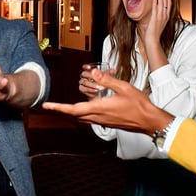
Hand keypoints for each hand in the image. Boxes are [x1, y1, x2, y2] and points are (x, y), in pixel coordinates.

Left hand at [43, 68, 171, 134]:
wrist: (149, 121)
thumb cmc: (138, 104)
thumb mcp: (123, 87)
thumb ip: (106, 80)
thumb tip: (92, 72)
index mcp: (99, 108)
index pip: (73, 109)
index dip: (58, 108)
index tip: (46, 106)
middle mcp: (98, 117)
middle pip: (74, 115)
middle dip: (62, 110)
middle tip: (50, 106)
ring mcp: (102, 121)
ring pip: (81, 118)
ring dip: (71, 112)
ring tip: (63, 107)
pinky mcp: (107, 123)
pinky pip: (90, 119)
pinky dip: (82, 113)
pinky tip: (85, 108)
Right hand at [79, 63, 110, 98]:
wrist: (102, 95)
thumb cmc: (104, 84)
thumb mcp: (108, 78)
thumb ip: (109, 74)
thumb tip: (112, 70)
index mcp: (90, 71)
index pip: (85, 67)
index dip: (86, 66)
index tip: (89, 67)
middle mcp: (85, 76)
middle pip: (83, 74)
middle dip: (90, 76)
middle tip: (96, 79)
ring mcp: (83, 83)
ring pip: (83, 82)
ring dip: (91, 85)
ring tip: (98, 88)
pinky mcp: (83, 90)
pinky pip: (83, 89)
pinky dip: (89, 91)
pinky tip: (95, 92)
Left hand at [144, 0, 170, 48]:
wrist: (153, 40)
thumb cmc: (154, 33)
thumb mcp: (158, 23)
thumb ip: (158, 17)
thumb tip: (156, 12)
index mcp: (166, 17)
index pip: (168, 4)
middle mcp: (165, 16)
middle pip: (166, 2)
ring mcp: (160, 17)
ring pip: (162, 3)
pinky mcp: (155, 18)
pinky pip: (156, 8)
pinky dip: (156, 2)